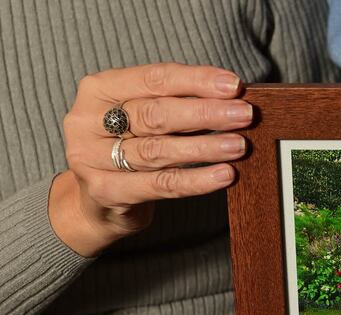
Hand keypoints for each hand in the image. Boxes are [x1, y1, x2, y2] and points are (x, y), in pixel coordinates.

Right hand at [51, 62, 251, 256]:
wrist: (97, 202)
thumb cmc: (130, 148)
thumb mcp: (144, 118)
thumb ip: (177, 103)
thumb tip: (231, 99)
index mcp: (99, 90)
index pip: (154, 78)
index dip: (196, 81)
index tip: (234, 86)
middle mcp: (88, 121)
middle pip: (156, 114)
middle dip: (206, 113)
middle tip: (244, 115)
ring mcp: (92, 158)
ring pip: (158, 150)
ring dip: (205, 147)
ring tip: (238, 145)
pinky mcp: (106, 192)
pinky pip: (161, 185)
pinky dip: (196, 180)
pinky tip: (224, 175)